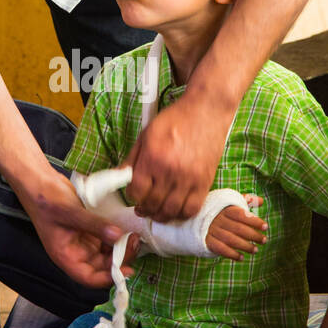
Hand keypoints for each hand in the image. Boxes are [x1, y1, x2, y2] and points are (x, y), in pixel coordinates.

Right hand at [18, 169, 137, 287]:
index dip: (107, 278)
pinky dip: (116, 236)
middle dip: (119, 259)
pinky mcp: (88, 229)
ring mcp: (82, 240)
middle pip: (101, 266)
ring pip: (106, 253)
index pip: (88, 277)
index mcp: (65, 256)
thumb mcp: (70, 212)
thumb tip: (117, 236)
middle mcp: (75, 252)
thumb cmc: (46, 199)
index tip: (126, 270)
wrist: (39, 180)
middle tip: (134, 243)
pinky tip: (126, 228)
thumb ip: (94, 225)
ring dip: (120, 248)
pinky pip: (106, 238)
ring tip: (134, 235)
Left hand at [123, 92, 230, 221]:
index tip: (134, 193)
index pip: (137, 191)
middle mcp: (171, 171)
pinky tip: (176, 210)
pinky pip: (192, 209)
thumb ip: (132, 158)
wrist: (205, 111)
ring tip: (157, 211)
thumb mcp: (146, 134)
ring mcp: (189, 179)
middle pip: (153, 204)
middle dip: (145, 208)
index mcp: (153, 158)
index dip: (132, 196)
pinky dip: (181, 214)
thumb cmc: (175, 120)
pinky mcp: (205, 182)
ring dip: (161, 216)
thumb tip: (121, 177)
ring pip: (171, 211)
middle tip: (143, 207)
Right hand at [205, 196, 267, 258]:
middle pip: (238, 228)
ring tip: (255, 250)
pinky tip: (241, 257)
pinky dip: (232, 254)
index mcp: (225, 209)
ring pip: (231, 239)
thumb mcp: (229, 204)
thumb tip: (261, 201)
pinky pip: (220, 248)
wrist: (191, 220)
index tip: (265, 227)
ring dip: (245, 246)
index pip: (241, 215)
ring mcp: (211, 230)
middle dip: (253, 235)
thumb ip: (245, 201)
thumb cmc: (217, 212)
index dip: (254, 221)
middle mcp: (218, 219)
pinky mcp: (206, 241)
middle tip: (264, 240)